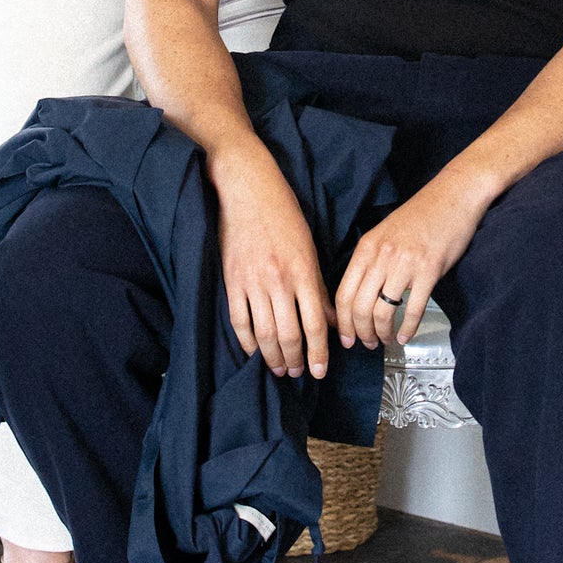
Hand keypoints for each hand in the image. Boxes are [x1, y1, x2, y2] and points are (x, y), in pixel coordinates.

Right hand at [214, 146, 334, 378]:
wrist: (246, 189)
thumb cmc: (283, 214)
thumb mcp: (308, 248)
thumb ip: (318, 287)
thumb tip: (331, 320)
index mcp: (303, 271)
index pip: (314, 324)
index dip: (319, 352)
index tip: (321, 370)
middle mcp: (279, 280)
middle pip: (289, 334)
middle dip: (296, 360)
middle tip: (299, 373)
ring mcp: (252, 282)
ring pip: (264, 333)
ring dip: (273, 357)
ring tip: (280, 369)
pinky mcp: (231, 280)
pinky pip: (239, 321)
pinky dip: (247, 342)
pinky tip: (255, 352)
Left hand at [335, 170, 489, 351]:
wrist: (453, 196)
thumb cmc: (420, 216)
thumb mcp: (384, 234)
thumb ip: (370, 261)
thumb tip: (359, 296)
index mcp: (367, 248)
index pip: (343, 293)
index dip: (342, 322)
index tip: (346, 338)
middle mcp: (382, 256)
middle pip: (359, 307)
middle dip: (361, 333)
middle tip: (367, 344)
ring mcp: (405, 263)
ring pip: (383, 312)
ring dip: (382, 333)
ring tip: (386, 340)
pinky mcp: (429, 270)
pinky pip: (413, 308)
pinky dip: (408, 328)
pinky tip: (406, 335)